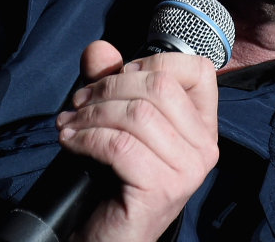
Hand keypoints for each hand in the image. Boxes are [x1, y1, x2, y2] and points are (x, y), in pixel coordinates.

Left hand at [56, 41, 219, 241]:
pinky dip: (87, 138)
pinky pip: (120, 145)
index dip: (154, 63)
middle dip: (109, 87)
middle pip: (159, 87)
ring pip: (138, 114)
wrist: (108, 236)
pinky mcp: (161, 189)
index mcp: (202, 127)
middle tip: (79, 102)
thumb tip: (99, 50)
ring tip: (69, 123)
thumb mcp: (113, 120)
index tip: (120, 75)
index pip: (198, 70)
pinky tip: (70, 142)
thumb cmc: (114, 180)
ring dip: (92, 114)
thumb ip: (109, 81)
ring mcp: (187, 171)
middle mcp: (205, 148)